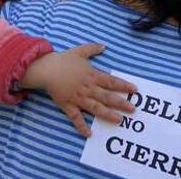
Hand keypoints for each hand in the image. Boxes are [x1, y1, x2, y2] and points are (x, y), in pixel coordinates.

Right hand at [22, 43, 136, 136]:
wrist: (46, 68)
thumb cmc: (63, 60)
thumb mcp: (79, 51)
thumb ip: (92, 49)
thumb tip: (103, 46)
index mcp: (92, 75)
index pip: (111, 81)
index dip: (123, 85)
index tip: (134, 90)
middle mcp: (87, 88)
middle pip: (106, 96)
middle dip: (120, 103)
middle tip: (132, 109)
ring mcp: (78, 98)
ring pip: (95, 107)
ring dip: (107, 114)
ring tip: (118, 120)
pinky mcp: (68, 105)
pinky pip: (75, 117)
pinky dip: (81, 126)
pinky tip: (89, 133)